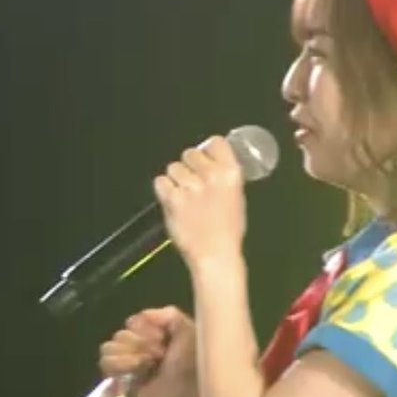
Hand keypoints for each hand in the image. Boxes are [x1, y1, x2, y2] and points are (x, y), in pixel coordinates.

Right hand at [99, 306, 199, 396]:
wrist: (193, 395)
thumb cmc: (193, 362)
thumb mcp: (188, 330)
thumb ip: (168, 314)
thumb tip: (142, 315)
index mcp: (153, 333)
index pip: (134, 321)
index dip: (145, 328)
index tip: (163, 339)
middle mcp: (138, 346)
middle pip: (120, 334)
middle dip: (140, 343)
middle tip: (160, 355)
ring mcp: (127, 364)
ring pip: (108, 347)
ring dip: (128, 354)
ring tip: (147, 365)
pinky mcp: (120, 381)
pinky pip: (106, 364)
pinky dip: (119, 365)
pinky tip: (136, 371)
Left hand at [153, 136, 246, 267]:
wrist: (215, 254)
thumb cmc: (228, 231)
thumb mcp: (236, 197)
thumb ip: (224, 178)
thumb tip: (212, 165)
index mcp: (231, 173)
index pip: (216, 142)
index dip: (207, 149)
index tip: (205, 156)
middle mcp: (210, 175)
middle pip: (190, 152)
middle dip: (189, 165)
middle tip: (191, 182)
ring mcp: (190, 186)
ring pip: (173, 167)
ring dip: (175, 179)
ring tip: (183, 196)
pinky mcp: (172, 197)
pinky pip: (160, 181)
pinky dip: (163, 190)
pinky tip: (172, 201)